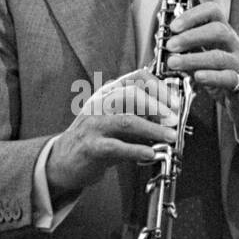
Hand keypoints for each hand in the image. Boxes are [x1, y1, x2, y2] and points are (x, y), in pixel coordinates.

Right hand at [46, 68, 180, 200]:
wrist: (64, 160)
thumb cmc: (95, 140)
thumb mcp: (118, 121)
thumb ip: (141, 117)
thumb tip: (171, 119)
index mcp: (108, 93)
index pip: (137, 77)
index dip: (159, 87)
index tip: (175, 102)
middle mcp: (100, 104)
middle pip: (132, 94)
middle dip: (159, 106)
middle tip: (174, 119)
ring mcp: (94, 125)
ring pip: (127, 120)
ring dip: (153, 128)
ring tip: (169, 136)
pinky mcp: (91, 147)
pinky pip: (117, 147)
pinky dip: (136, 150)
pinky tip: (150, 153)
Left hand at [166, 2, 238, 149]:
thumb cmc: (230, 78)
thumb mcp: (209, 62)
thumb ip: (191, 54)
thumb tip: (168, 49)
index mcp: (226, 36)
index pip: (213, 13)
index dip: (193, 15)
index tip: (174, 26)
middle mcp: (235, 46)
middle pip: (218, 30)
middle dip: (191, 36)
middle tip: (171, 45)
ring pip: (219, 56)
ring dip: (193, 58)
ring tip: (174, 63)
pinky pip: (228, 77)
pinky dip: (211, 76)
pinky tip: (197, 76)